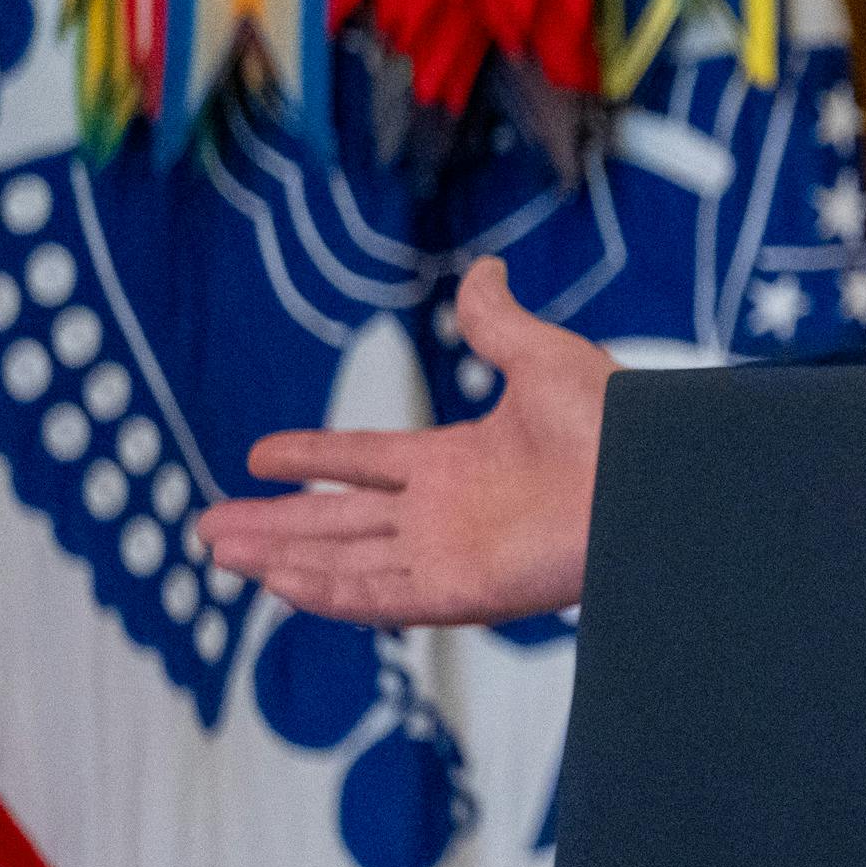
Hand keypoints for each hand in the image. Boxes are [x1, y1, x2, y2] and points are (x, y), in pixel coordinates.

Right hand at [195, 258, 612, 624]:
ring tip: (220, 552)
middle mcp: (447, 513)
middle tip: (208, 527)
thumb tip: (485, 269)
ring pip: (346, 562)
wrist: (657, 473)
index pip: (365, 462)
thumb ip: (496, 323)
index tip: (256, 457)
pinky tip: (279, 584)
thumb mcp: (543, 358)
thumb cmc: (619, 421)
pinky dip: (330, 592)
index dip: (311, 460)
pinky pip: (382, 596)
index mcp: (460, 461)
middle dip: (275, 525)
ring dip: (284, 559)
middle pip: (340, 522)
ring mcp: (451, 554)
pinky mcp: (464, 590)